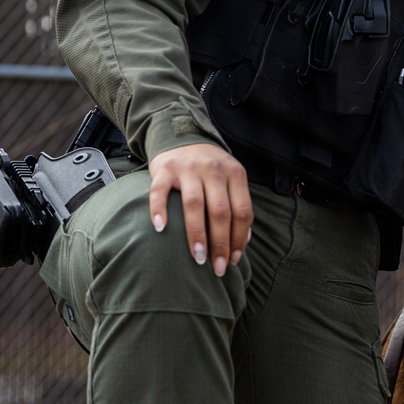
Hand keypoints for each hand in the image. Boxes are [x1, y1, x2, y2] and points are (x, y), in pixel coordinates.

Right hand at [148, 142, 252, 274]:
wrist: (182, 135)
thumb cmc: (209, 167)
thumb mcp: (230, 178)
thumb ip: (237, 203)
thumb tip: (244, 240)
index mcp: (235, 173)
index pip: (242, 210)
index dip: (239, 238)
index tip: (233, 260)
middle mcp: (213, 169)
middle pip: (220, 211)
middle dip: (220, 243)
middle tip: (216, 268)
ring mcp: (188, 168)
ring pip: (194, 204)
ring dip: (196, 234)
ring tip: (197, 258)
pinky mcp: (165, 168)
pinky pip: (160, 191)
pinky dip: (159, 210)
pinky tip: (161, 229)